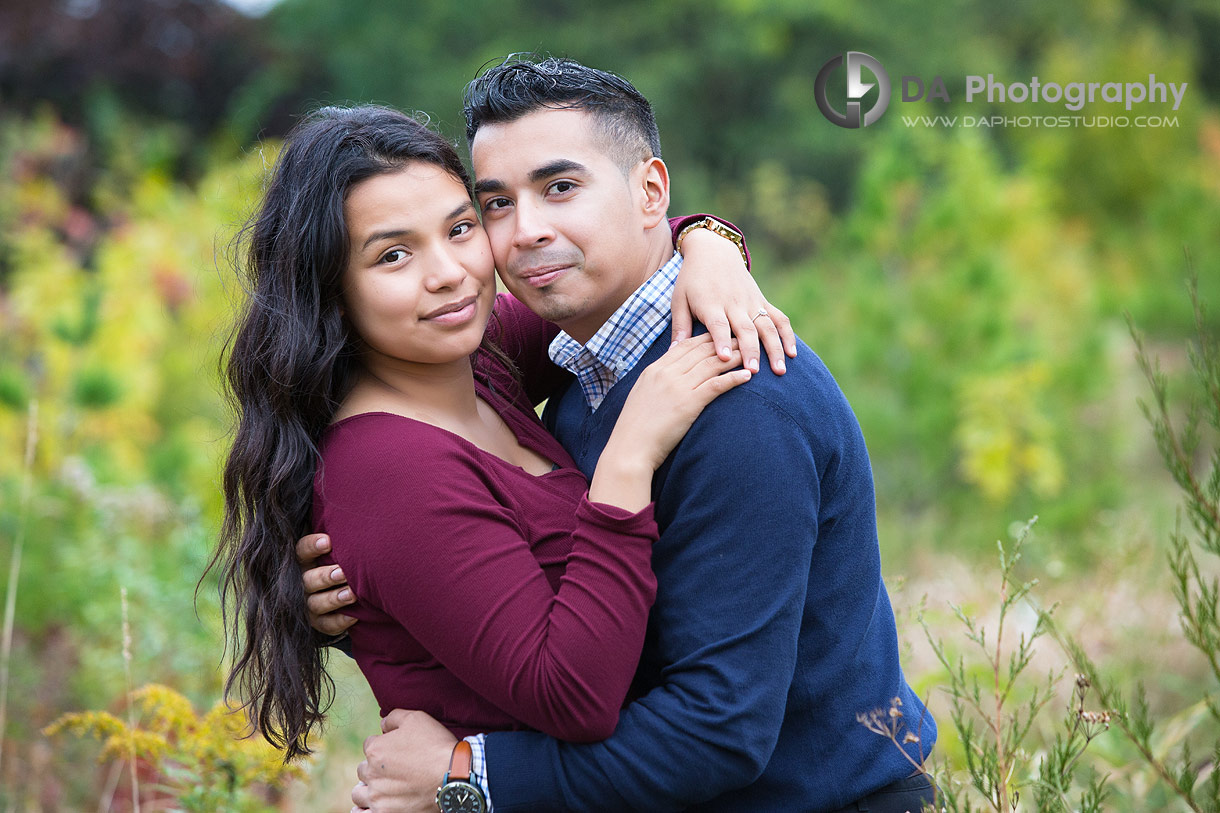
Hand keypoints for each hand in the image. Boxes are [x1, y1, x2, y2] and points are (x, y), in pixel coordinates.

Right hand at [295, 532, 356, 636]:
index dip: (311, 546)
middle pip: (307, 580)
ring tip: (352, 594)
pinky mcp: (318, 623)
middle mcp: (302, 582)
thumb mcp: (338, 547)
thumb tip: (363, 505)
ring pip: (315, 604)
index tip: (328, 541)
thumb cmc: (342, 559)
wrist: (345, 590)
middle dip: (325, 576)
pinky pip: (325, 625)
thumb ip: (342, 534)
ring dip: (333, 599)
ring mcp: (308, 604)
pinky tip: (354, 617)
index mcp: (304, 560)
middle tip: (342, 572)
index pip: (300, 551)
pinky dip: (339, 622)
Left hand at [351, 709, 457, 812]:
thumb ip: (393, 718)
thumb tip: (382, 724)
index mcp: (375, 750)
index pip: (369, 745)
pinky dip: (364, 810)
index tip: (398, 750)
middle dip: (376, 768)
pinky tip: (374, 805)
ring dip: (368, 789)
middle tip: (395, 769)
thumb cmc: (436, 745)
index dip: (384, 745)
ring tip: (384, 788)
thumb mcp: (416, 718)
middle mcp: (371, 774)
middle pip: (363, 769)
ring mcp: (377, 797)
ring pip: (359, 794)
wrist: (454, 776)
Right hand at [611, 335, 751, 472]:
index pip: (685, 345)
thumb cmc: (635, 429)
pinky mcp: (689, 403)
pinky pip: (716, 385)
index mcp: (654, 369)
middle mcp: (666, 373)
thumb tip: (669, 376)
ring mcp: (678, 387)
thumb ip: (656, 381)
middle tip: (741, 338)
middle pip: (701, 350)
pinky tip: (747, 376)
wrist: (630, 448)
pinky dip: (733, 378)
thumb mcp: (642, 396)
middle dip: (723, 342)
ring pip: (712, 364)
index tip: (721, 335)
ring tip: (750, 354)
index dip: (706, 338)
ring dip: (734, 357)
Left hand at [672, 226, 796, 375]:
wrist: (713, 251)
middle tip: (753, 372)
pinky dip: (788, 334)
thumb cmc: (692, 280)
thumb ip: (679, 325)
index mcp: (711, 304)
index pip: (718, 324)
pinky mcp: (762, 301)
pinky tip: (793, 353)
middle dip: (750, 351)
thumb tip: (673, 352)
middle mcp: (734, 303)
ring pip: (766, 326)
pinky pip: (779, 318)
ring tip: (779, 370)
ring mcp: (751, 302)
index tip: (724, 359)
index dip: (721, 341)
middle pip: (745, 329)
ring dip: (774, 348)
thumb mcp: (679, 299)